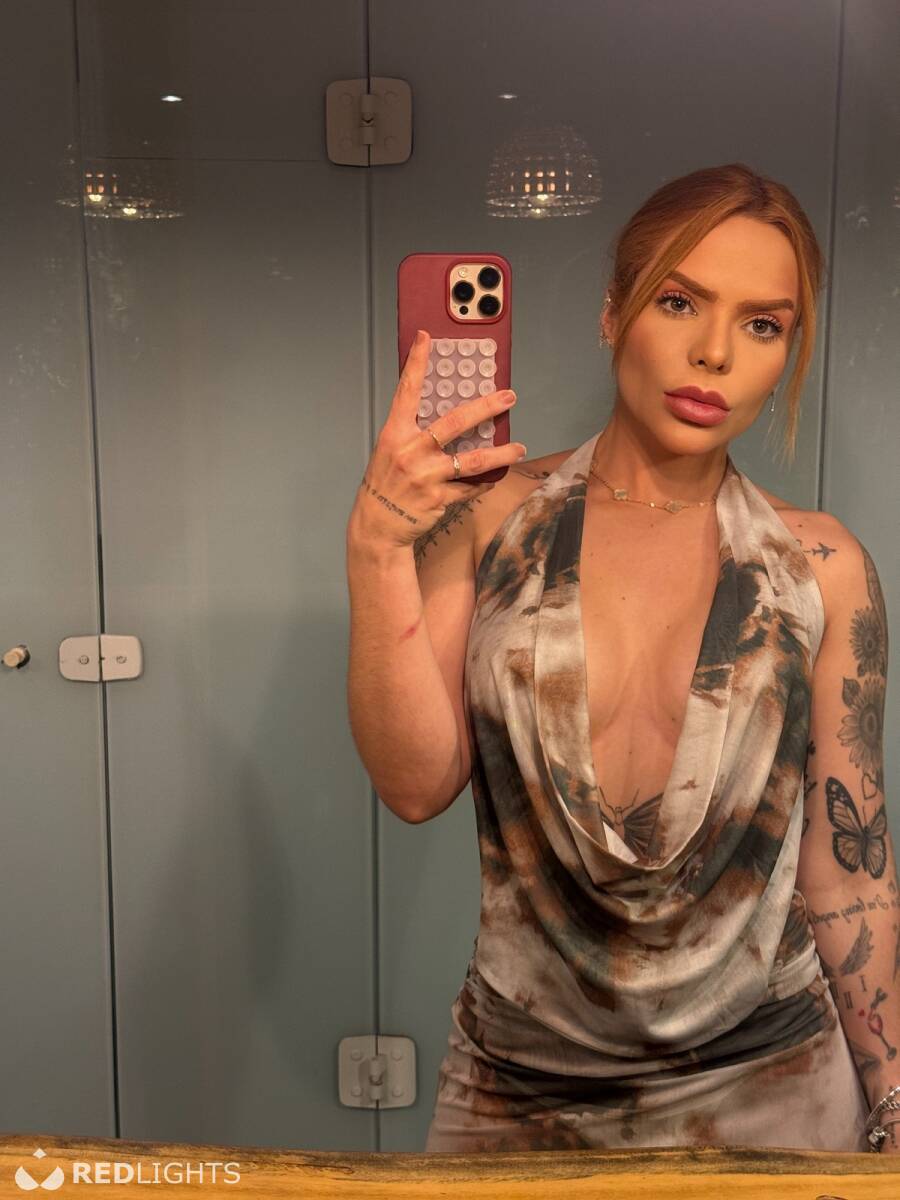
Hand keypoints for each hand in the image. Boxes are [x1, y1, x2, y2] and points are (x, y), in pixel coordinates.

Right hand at [350, 330, 524, 549]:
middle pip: (455, 422)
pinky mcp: (439, 498)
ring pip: (472, 460)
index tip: (428, 338)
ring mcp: (426, 476)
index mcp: (395, 433)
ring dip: (500, 453)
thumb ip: (414, 431)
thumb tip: (446, 412)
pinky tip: (494, 476)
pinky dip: (484, 482)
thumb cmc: (386, 483)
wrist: (378, 524)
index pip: (407, 391)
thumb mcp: (391, 450)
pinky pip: (470, 487)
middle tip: (509, 397)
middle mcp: (411, 451)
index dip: (417, 363)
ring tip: (519, 448)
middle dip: (486, 407)